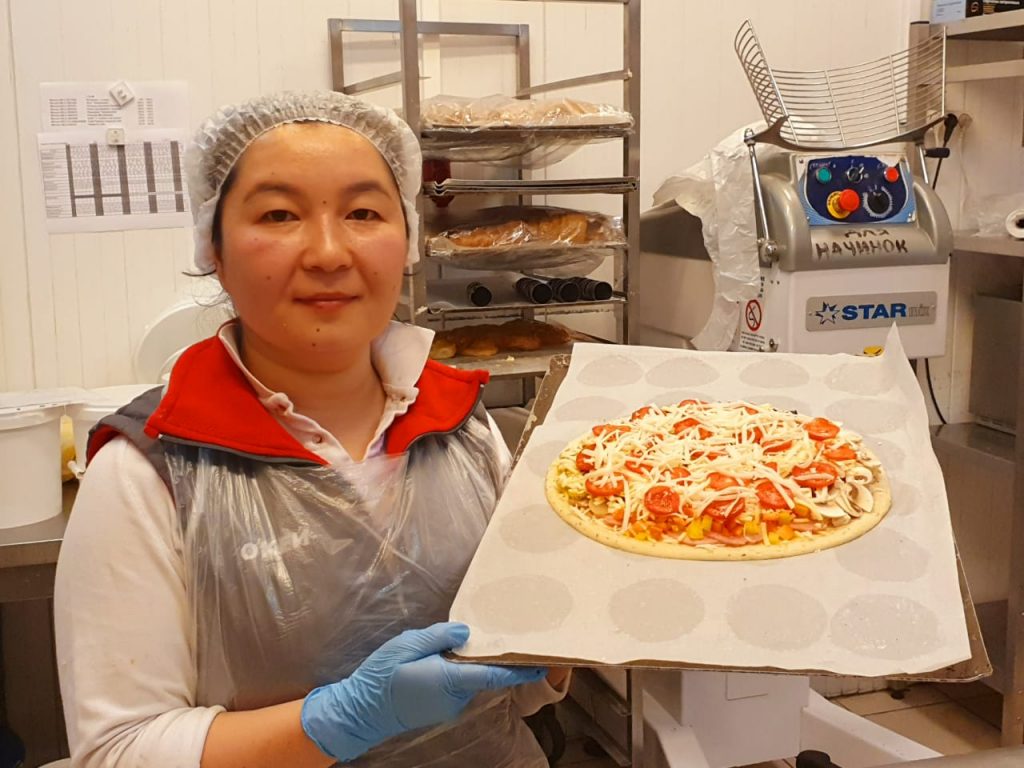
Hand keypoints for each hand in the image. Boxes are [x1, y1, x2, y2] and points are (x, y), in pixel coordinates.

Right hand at [300, 622, 546, 761]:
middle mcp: (455, 698)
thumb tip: (468, 633)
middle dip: (486, 657)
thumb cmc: (382, 676)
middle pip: (482, 675)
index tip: (541, 663)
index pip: (494, 675)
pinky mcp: (439, 710)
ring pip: (468, 681)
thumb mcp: (408, 645)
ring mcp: (447, 708)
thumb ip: (441, 637)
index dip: (519, 670)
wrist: (360, 711)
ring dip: (466, 665)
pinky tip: (439, 661)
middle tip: (492, 633)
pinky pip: (456, 688)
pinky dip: (455, 674)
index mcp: (450, 680)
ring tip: (449, 644)